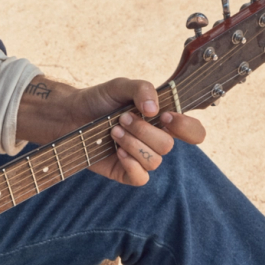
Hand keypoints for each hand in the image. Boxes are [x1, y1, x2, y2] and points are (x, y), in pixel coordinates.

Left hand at [16, 76, 205, 185]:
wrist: (71, 116)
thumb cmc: (98, 100)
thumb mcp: (120, 86)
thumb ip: (142, 89)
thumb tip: (155, 110)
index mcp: (162, 120)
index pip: (193, 132)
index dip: (186, 127)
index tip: (165, 115)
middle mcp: (155, 140)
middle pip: (168, 146)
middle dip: (144, 131)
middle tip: (122, 118)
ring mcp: (142, 158)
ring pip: (154, 161)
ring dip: (133, 144)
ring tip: (113, 131)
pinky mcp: (126, 172)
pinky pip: (141, 178)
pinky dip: (131, 164)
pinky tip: (118, 152)